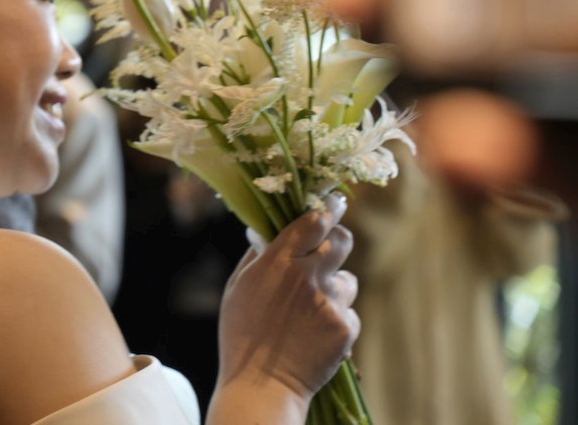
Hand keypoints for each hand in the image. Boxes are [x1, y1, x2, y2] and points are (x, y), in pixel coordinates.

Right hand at [217, 194, 359, 400]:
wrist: (262, 385)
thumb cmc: (241, 334)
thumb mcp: (237, 288)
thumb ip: (257, 257)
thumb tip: (269, 234)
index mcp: (277, 262)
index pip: (313, 220)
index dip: (327, 207)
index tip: (334, 201)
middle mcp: (307, 276)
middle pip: (342, 240)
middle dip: (338, 239)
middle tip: (330, 246)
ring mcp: (330, 303)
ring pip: (348, 280)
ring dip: (335, 288)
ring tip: (313, 310)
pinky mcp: (346, 328)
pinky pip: (349, 313)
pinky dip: (337, 320)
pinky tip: (317, 335)